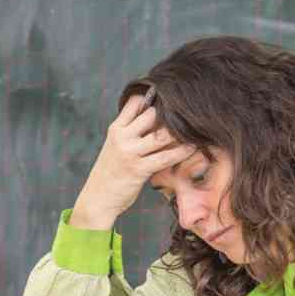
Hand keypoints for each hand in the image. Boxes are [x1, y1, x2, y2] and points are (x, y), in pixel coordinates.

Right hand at [70, 94, 195, 229]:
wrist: (97, 198)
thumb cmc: (111, 172)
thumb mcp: (116, 146)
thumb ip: (132, 132)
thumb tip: (158, 118)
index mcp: (116, 128)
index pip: (134, 102)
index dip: (153, 97)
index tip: (170, 98)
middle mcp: (121, 137)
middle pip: (151, 114)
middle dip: (171, 114)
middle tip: (190, 113)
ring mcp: (130, 152)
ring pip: (160, 135)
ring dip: (180, 132)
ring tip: (196, 129)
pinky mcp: (139, 169)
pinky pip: (165, 157)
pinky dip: (181, 152)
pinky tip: (192, 148)